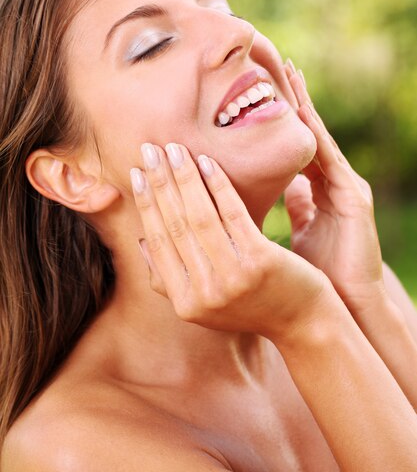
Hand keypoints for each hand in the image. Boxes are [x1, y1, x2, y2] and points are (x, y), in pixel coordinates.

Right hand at [130, 143, 331, 340]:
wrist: (303, 322)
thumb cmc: (252, 304)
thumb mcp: (205, 304)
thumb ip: (170, 280)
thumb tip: (143, 241)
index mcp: (185, 304)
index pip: (158, 243)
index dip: (146, 205)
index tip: (137, 174)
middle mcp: (205, 293)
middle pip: (175, 225)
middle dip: (159, 182)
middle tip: (149, 149)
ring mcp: (232, 278)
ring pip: (200, 216)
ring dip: (184, 177)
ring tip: (174, 149)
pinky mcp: (260, 260)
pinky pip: (232, 213)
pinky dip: (218, 184)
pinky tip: (208, 162)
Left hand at [282, 59, 384, 310]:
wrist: (344, 305)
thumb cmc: (314, 274)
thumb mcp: (294, 233)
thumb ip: (285, 209)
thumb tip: (261, 194)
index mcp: (317, 191)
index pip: (293, 148)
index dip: (279, 120)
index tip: (258, 93)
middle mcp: (332, 183)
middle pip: (307, 134)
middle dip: (293, 99)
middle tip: (277, 63)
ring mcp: (345, 187)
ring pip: (318, 138)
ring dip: (303, 105)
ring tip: (290, 70)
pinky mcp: (353, 197)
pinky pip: (327, 158)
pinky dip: (313, 133)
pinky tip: (299, 109)